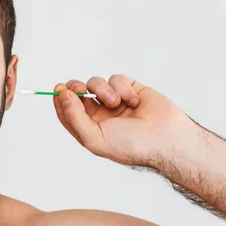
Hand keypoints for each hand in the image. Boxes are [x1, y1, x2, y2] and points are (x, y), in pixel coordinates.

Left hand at [53, 75, 193, 166]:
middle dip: (76, 88)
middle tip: (80, 89)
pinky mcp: (130, 90)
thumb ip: (75, 118)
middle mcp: (100, 114)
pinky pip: (117, 79)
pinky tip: (134, 101)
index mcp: (89, 128)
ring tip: (117, 103)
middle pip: (77, 93)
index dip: (60, 100)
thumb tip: (62, 96)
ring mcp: (115, 101)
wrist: (167, 139)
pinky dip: (123, 88)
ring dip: (104, 90)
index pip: (67, 111)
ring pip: (96, 83)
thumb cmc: (132, 145)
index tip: (58, 89)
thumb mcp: (95, 138)